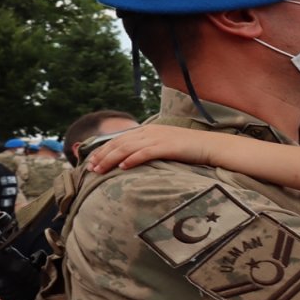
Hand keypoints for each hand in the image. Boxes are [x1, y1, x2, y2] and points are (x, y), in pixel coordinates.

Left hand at [86, 124, 215, 172]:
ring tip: (100, 169)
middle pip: (120, 142)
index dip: (104, 149)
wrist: (210, 145)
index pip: (120, 139)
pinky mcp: (167, 146)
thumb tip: (133, 161)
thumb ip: (149, 149)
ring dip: (111, 158)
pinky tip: (123, 167)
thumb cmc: (188, 149)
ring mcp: (158, 138)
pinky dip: (132, 159)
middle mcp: (150, 131)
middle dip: (102, 155)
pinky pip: (146, 152)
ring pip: (128, 147)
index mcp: (148, 130)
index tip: (92, 161)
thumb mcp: (165, 146)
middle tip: (90, 167)